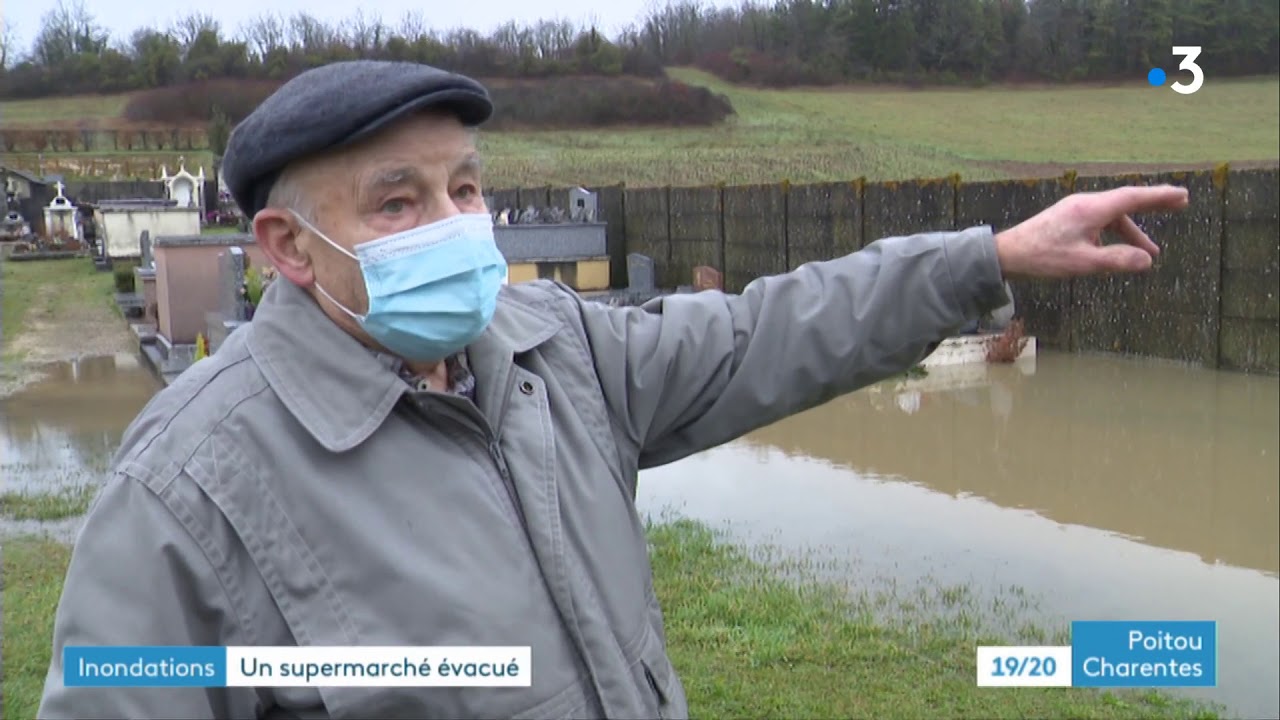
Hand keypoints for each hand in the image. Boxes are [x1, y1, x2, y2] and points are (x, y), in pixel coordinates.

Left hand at [993, 184, 1189, 278]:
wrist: (1006, 254)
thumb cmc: (1042, 257)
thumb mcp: (1083, 263)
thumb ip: (1116, 260)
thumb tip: (1146, 260)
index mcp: (1091, 209)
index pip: (1133, 197)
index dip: (1160, 196)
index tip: (1182, 195)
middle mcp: (1085, 204)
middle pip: (1126, 201)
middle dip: (1153, 204)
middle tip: (1180, 204)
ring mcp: (1075, 211)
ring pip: (1112, 216)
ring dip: (1132, 231)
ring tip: (1150, 252)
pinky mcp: (1067, 219)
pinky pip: (1099, 223)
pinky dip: (1114, 234)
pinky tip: (1117, 251)